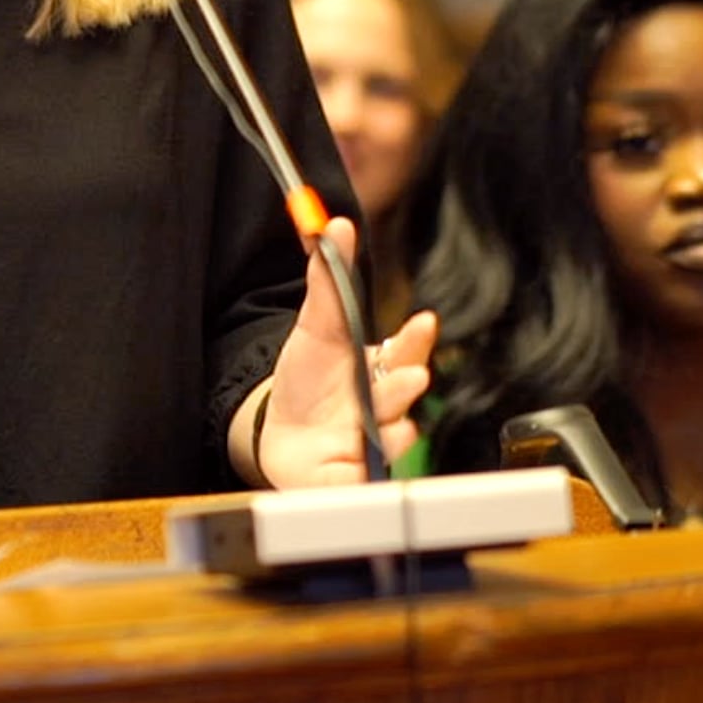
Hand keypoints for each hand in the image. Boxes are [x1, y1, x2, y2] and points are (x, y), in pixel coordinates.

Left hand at [242, 218, 437, 488]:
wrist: (280, 435)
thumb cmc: (308, 381)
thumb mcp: (315, 328)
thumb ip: (328, 281)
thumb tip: (335, 225)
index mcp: (380, 368)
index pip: (406, 349)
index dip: (416, 339)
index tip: (422, 322)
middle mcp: (384, 405)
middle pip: (403, 392)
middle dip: (405, 382)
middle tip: (409, 373)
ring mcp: (374, 442)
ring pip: (394, 433)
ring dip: (394, 421)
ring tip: (386, 410)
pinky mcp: (357, 476)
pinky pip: (369, 475)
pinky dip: (371, 467)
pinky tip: (371, 453)